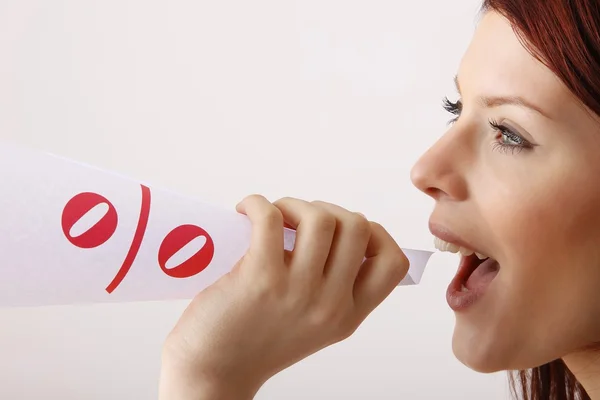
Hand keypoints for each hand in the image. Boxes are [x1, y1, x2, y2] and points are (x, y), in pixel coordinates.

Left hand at [158, 195, 408, 398]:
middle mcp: (330, 305)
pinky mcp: (259, 278)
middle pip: (357, 226)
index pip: (393, 263)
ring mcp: (297, 291)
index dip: (376, 234)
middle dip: (328, 209)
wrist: (213, 371)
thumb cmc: (255, 341)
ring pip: (320, 217)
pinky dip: (258, 204)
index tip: (344, 230)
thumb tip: (333, 228)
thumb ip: (333, 288)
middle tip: (299, 221)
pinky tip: (247, 211)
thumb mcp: (314, 324)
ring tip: (275, 217)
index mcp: (347, 315)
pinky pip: (270, 218)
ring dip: (294, 204)